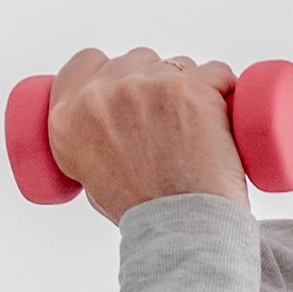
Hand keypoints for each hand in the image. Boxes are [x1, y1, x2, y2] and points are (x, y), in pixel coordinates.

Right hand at [45, 46, 247, 220]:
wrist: (184, 231)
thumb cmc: (145, 214)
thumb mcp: (90, 178)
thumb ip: (90, 142)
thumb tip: (110, 123)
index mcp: (66, 118)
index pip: (86, 62)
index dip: (112, 71)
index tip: (132, 88)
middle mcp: (99, 96)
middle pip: (136, 60)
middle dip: (156, 82)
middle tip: (173, 124)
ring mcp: (145, 87)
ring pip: (177, 64)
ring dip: (191, 86)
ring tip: (198, 132)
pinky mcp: (188, 88)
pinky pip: (216, 72)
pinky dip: (226, 89)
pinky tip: (226, 116)